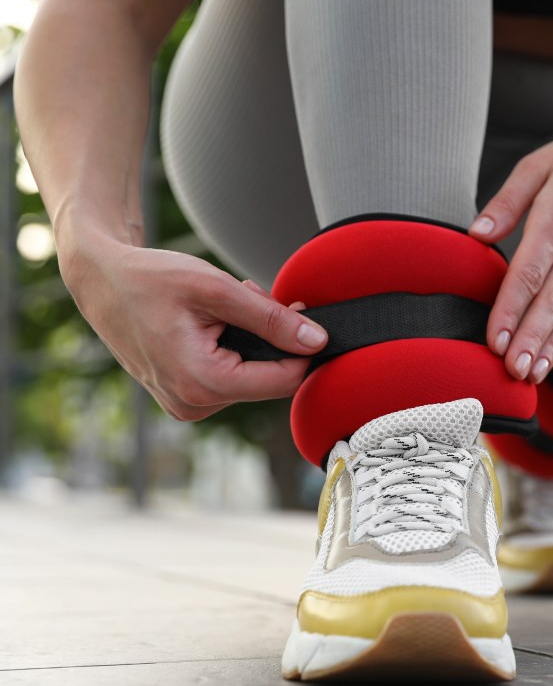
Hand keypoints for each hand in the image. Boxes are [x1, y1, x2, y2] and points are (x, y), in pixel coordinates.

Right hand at [63, 233, 327, 420]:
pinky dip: (233, 352)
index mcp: (202, 383)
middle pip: (269, 381)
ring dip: (252, 342)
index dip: (302, 347)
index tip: (300, 311)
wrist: (102, 280)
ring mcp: (187, 406)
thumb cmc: (150, 279)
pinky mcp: (185, 399)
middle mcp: (194, 405)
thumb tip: (317, 342)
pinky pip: (230, 380)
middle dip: (271, 340)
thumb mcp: (216, 289)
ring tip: (222, 309)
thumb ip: (271, 319)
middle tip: (251, 297)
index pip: (284, 380)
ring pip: (251, 379)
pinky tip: (213, 326)